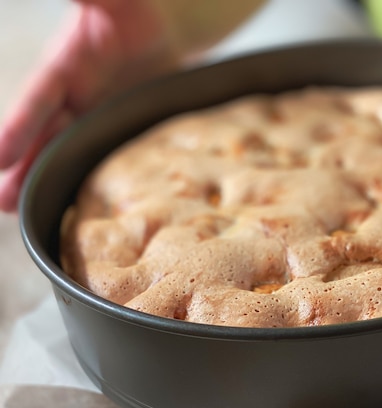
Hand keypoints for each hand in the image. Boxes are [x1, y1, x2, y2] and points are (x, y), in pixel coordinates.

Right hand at [0, 0, 264, 211]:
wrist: (163, 28)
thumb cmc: (133, 9)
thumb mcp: (110, 0)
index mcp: (66, 67)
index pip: (37, 99)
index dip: (18, 127)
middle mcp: (75, 96)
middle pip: (45, 136)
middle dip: (23, 167)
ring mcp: (97, 116)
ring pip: (68, 152)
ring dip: (48, 180)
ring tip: (24, 213)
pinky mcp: (118, 129)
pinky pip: (103, 155)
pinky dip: (91, 177)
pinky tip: (84, 203)